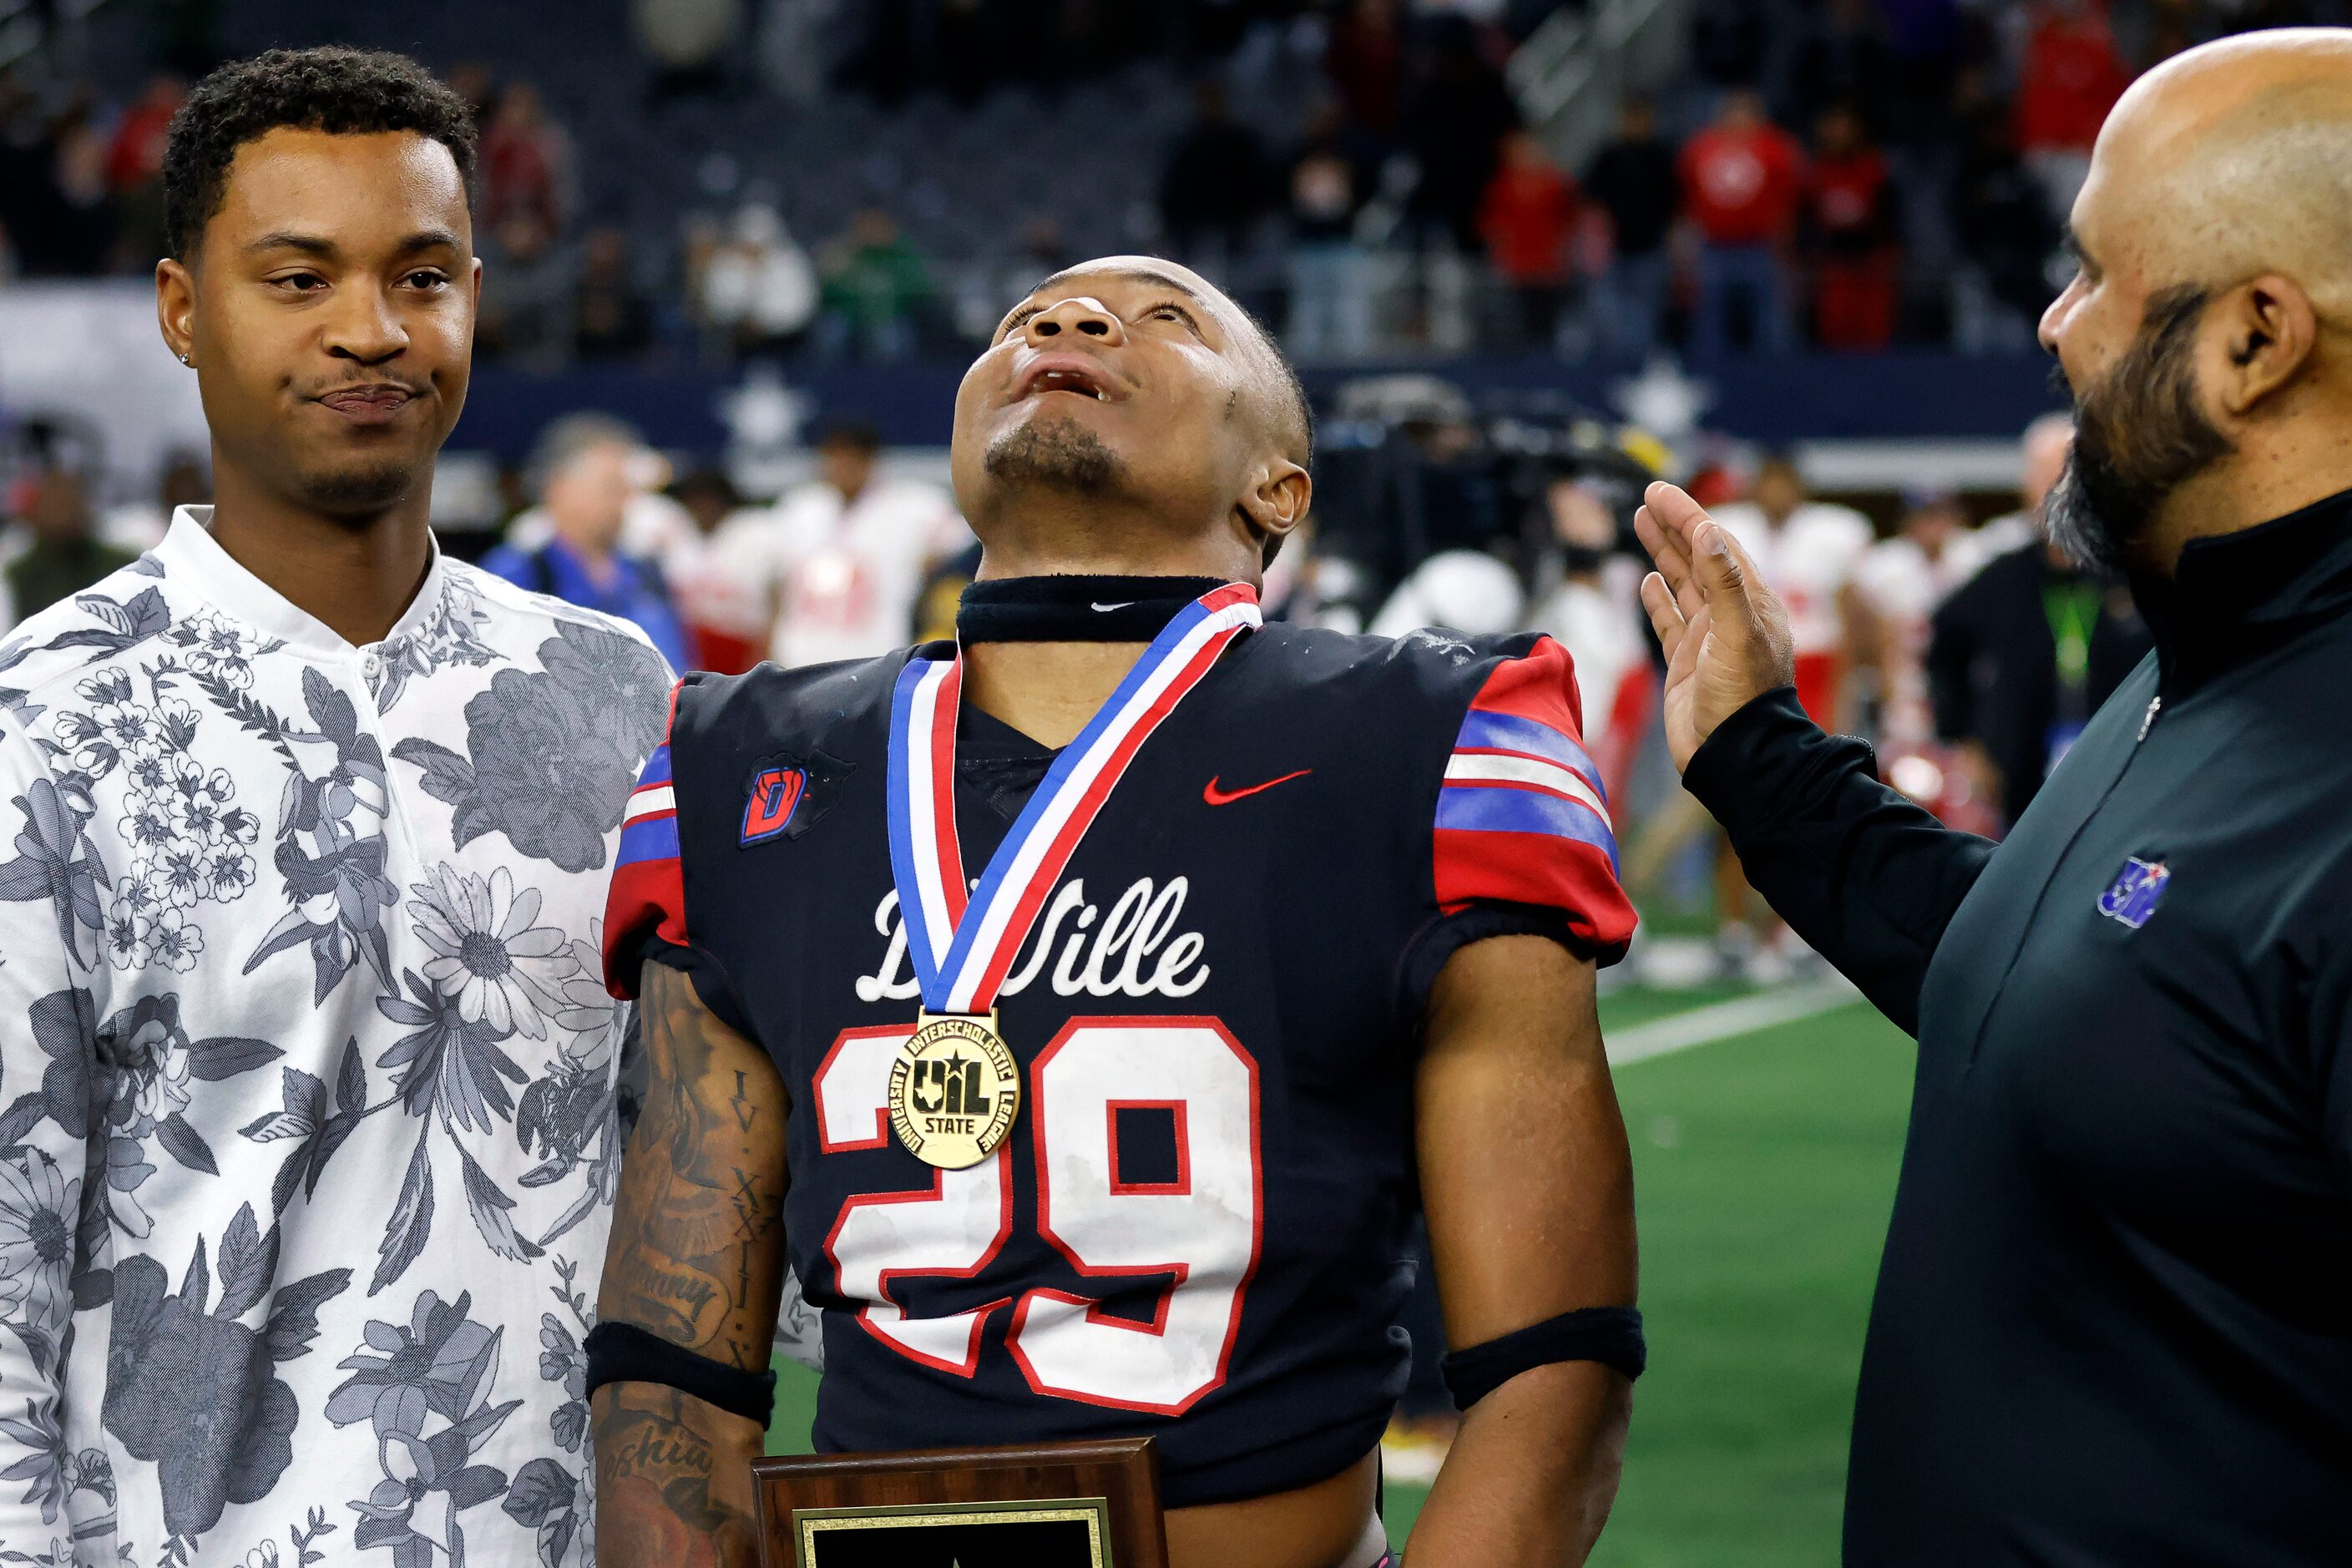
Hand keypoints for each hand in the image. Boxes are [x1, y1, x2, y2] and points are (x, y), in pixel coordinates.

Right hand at [1634, 481, 1795, 771]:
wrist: (1733, 756)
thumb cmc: (1743, 698)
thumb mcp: (1737, 633)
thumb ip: (1724, 582)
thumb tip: (1708, 531)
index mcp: (1751, 601)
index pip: (1716, 545)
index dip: (1688, 515)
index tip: (1659, 492)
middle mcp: (1730, 615)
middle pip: (1698, 557)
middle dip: (1673, 526)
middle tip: (1647, 498)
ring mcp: (1707, 639)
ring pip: (1682, 584)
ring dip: (1662, 554)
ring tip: (1641, 524)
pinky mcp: (1686, 664)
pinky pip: (1670, 622)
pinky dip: (1658, 600)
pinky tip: (1647, 583)